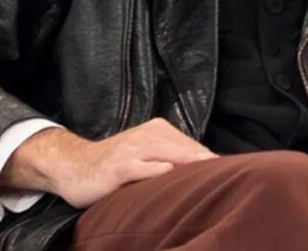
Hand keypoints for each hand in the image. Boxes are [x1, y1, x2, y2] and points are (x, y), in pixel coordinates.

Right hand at [0, 118, 217, 207]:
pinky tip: (168, 174)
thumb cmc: (117, 165)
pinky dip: (155, 171)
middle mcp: (148, 135)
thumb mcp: (146, 155)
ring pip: (168, 155)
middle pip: (185, 150)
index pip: (192, 146)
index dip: (211, 161)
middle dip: (206, 163)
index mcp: (158, 130)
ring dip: (189, 165)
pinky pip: (141, 168)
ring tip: (210, 174)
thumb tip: (206, 170)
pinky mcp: (119, 167)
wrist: (74, 166)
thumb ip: (172, 159)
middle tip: (229, 177)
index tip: (233, 173)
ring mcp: (133, 150)